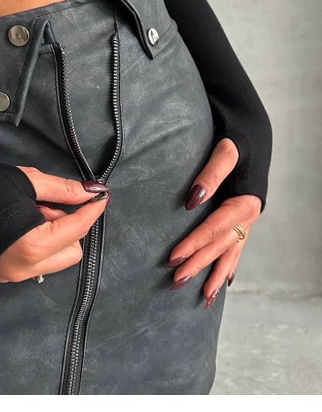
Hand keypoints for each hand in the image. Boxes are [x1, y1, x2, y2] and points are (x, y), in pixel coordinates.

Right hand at [0, 167, 109, 283]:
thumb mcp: (30, 182)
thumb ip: (64, 190)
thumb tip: (90, 192)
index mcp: (33, 246)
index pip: (77, 230)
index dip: (91, 211)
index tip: (101, 197)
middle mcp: (24, 268)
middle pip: (71, 251)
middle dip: (69, 227)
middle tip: (48, 206)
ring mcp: (12, 275)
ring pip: (55, 259)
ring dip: (54, 236)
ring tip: (32, 214)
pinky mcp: (3, 274)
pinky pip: (37, 262)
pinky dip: (39, 244)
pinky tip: (22, 225)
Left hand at [164, 138, 261, 306]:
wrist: (255, 133)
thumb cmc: (238, 139)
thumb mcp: (225, 151)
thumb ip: (211, 174)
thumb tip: (192, 201)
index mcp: (244, 201)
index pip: (213, 228)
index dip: (193, 244)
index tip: (173, 258)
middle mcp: (248, 215)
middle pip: (220, 245)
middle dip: (199, 264)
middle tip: (177, 281)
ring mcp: (248, 219)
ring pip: (232, 252)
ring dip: (217, 273)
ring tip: (205, 296)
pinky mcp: (244, 218)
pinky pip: (238, 247)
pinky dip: (231, 264)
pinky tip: (226, 281)